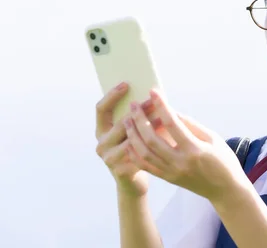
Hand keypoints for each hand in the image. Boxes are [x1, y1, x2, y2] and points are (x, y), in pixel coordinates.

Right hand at [95, 82, 160, 197]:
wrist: (134, 182)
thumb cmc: (137, 149)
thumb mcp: (132, 130)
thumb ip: (136, 115)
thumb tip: (151, 92)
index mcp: (101, 130)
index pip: (101, 109)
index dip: (112, 95)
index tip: (127, 83)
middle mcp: (101, 143)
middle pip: (120, 122)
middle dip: (139, 111)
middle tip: (154, 101)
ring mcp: (108, 158)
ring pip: (130, 138)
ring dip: (149, 127)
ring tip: (164, 117)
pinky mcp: (120, 170)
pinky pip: (137, 154)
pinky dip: (152, 143)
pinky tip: (165, 136)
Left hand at [123, 89, 247, 202]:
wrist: (225, 190)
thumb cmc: (224, 160)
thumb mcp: (213, 138)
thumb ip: (192, 125)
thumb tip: (172, 112)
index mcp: (195, 149)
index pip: (172, 124)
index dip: (161, 106)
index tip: (153, 92)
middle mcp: (181, 162)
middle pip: (152, 139)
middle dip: (140, 120)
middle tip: (134, 105)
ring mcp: (173, 172)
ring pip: (145, 153)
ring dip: (133, 135)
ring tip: (127, 120)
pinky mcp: (169, 179)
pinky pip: (146, 166)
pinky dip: (135, 153)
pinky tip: (130, 141)